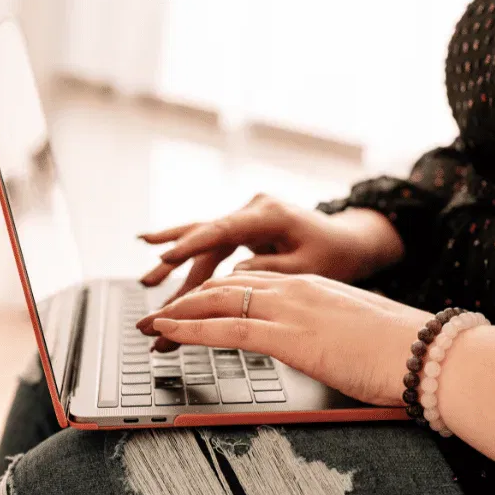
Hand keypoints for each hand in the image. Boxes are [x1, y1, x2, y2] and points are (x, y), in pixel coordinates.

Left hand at [138, 271, 429, 405]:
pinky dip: (191, 329)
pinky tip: (169, 333)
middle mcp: (297, 288)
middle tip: (159, 314)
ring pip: (218, 302)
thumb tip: (325, 343)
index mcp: (313, 285)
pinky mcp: (289, 336)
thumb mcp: (358, 331)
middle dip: (188, 299)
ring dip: (178, 313)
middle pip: (227, 286)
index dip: (217, 292)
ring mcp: (291, 309)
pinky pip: (227, 329)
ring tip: (151, 325)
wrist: (428, 353)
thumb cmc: (403, 348)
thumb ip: (332, 330)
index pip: (252, 281)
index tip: (195, 302)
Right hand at [139, 194, 402, 303]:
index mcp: (269, 213)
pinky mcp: (242, 232)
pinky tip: (158, 262)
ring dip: (176, 266)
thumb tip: (234, 276)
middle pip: (205, 235)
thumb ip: (271, 269)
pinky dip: (190, 263)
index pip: (224, 229)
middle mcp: (251, 210)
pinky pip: (211, 248)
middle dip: (175, 261)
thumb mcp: (309, 267)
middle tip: (148, 282)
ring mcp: (244, 219)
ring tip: (147, 284)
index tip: (166, 256)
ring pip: (203, 243)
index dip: (192, 245)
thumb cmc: (334, 254)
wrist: (347, 241)